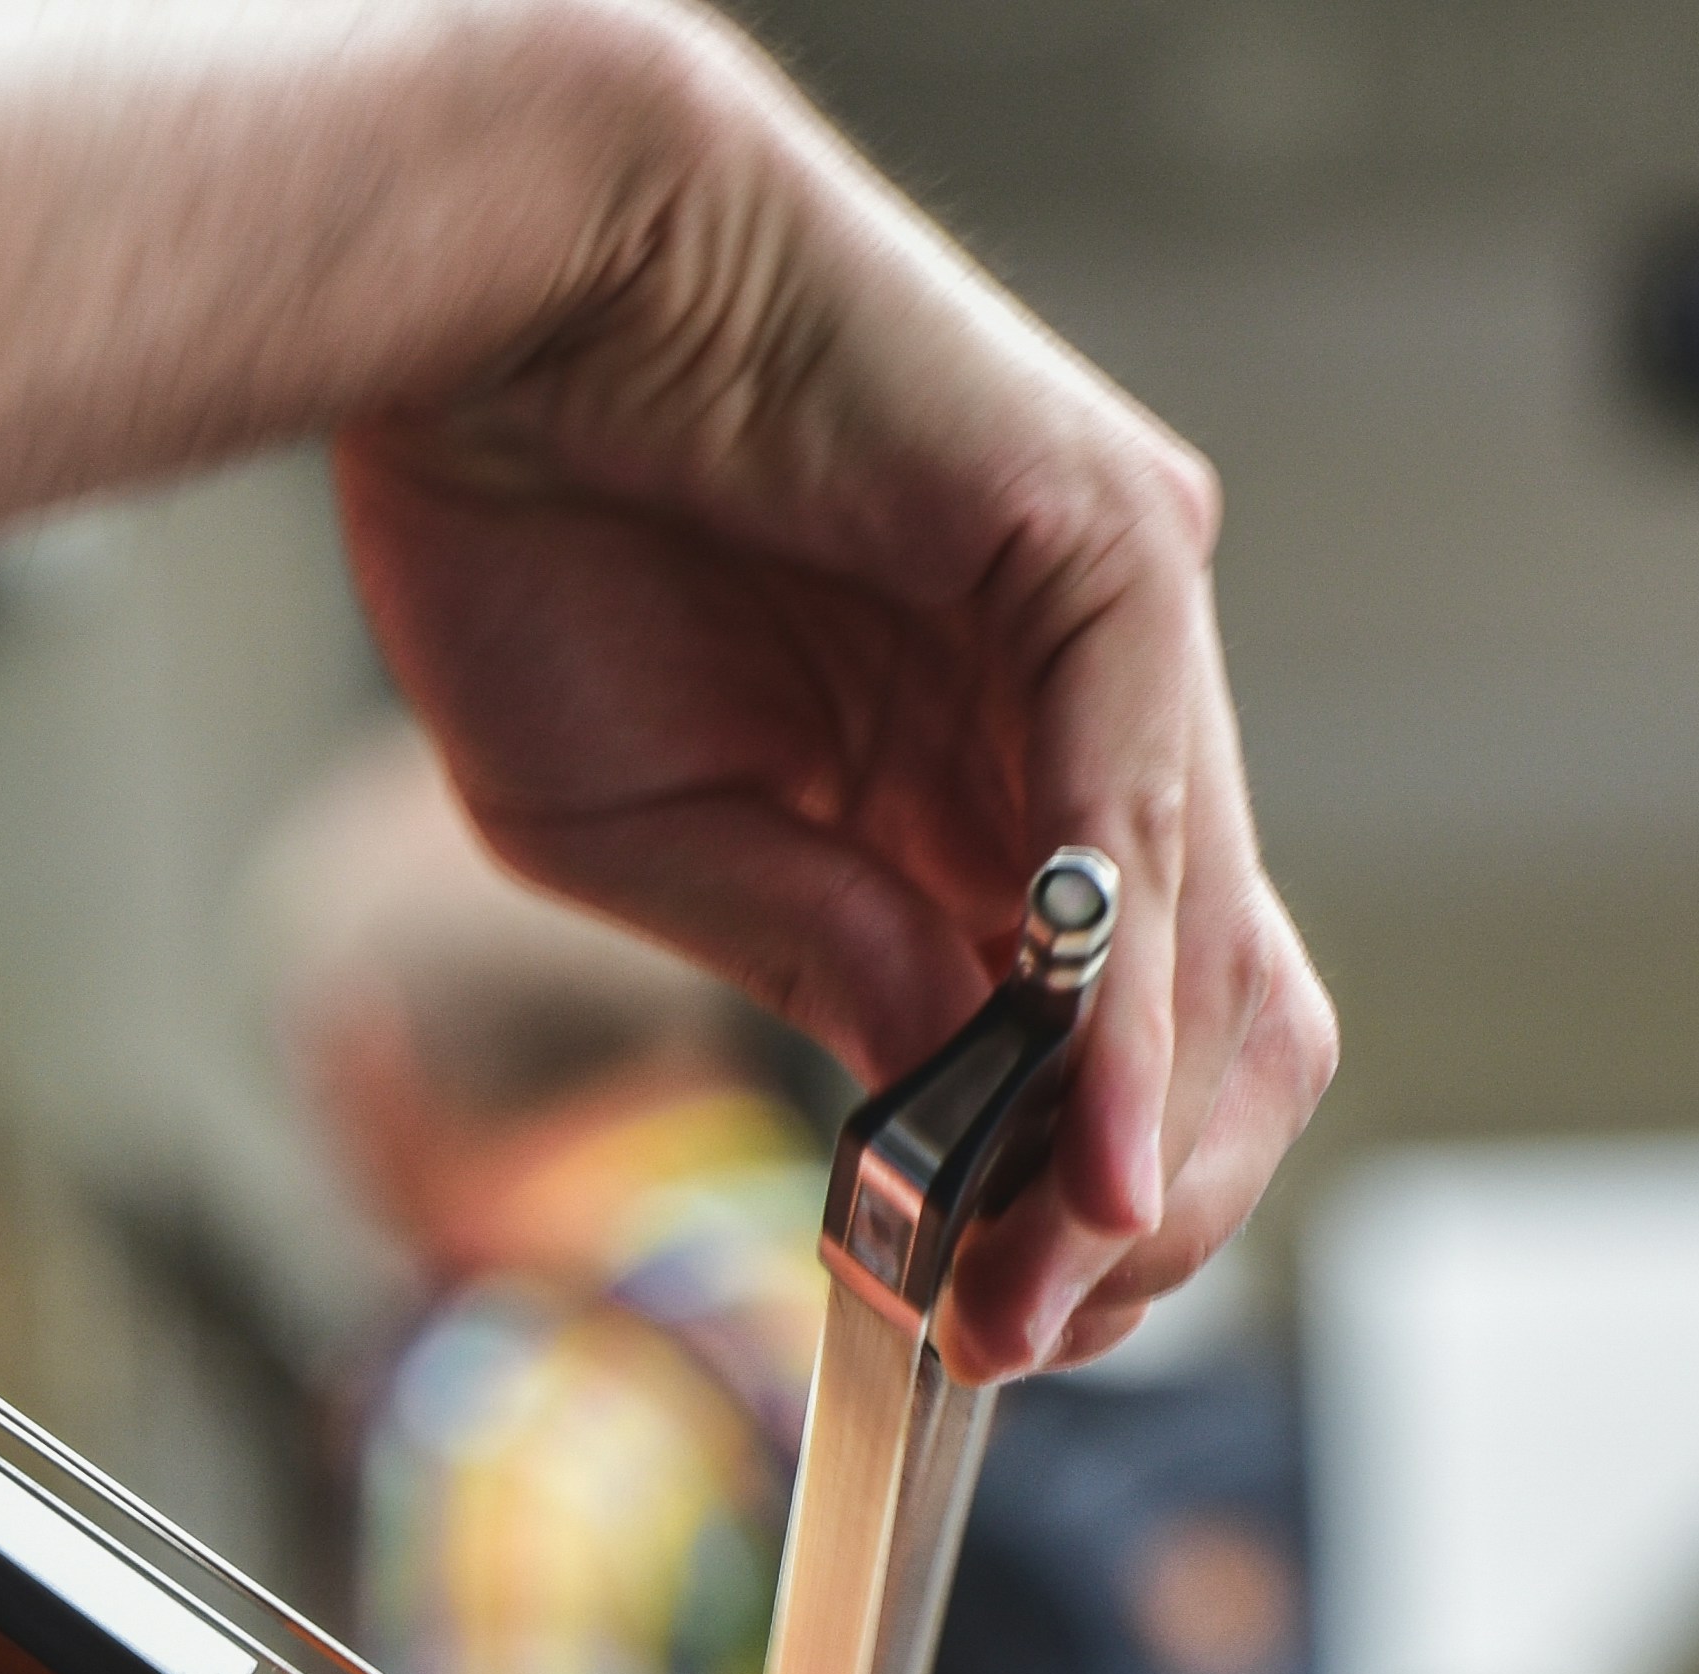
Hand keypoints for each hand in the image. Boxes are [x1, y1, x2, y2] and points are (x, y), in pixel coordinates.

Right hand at [334, 25, 1329, 1379]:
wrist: (481, 311)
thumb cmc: (530, 525)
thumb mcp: (661, 834)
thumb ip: (825, 961)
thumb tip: (954, 1127)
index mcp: (972, 787)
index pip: (1104, 1042)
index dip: (1064, 1208)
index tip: (975, 1334)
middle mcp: (1080, 718)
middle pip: (1215, 1023)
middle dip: (1132, 1218)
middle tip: (1020, 1337)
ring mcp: (1119, 631)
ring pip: (1216, 951)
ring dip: (1136, 1152)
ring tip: (1048, 1283)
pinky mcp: (1109, 550)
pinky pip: (1147, 824)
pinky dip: (1124, 1010)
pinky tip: (1082, 1139)